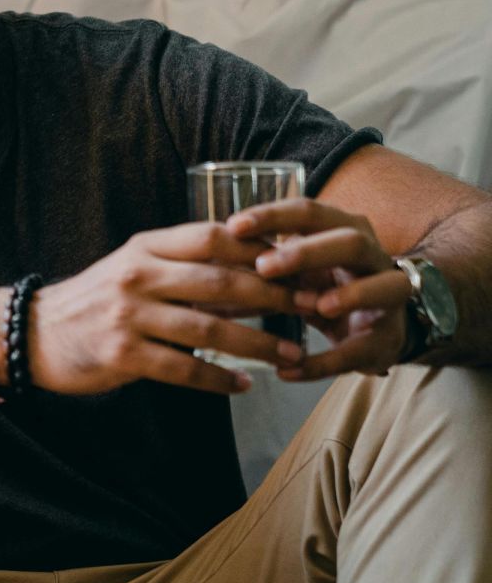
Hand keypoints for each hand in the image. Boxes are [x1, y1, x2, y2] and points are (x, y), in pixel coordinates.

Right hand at [29, 222, 304, 395]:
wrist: (31, 333)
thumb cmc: (93, 301)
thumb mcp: (133, 269)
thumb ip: (183, 268)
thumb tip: (252, 275)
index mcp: (145, 248)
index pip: (213, 238)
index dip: (262, 249)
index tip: (301, 263)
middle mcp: (137, 276)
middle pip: (220, 281)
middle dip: (275, 297)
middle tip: (314, 308)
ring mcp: (128, 316)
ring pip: (208, 327)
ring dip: (257, 343)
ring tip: (293, 354)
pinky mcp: (120, 355)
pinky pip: (182, 368)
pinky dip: (217, 378)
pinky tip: (242, 385)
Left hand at [227, 199, 407, 379]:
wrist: (371, 327)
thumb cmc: (321, 286)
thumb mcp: (291, 271)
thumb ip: (255, 265)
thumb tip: (195, 267)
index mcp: (341, 230)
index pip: (309, 212)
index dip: (273, 216)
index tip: (233, 226)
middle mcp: (372, 256)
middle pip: (351, 241)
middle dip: (308, 252)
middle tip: (264, 266)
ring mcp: (387, 295)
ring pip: (383, 285)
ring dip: (348, 294)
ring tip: (313, 306)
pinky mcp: (386, 338)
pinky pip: (358, 350)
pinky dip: (323, 362)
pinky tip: (288, 370)